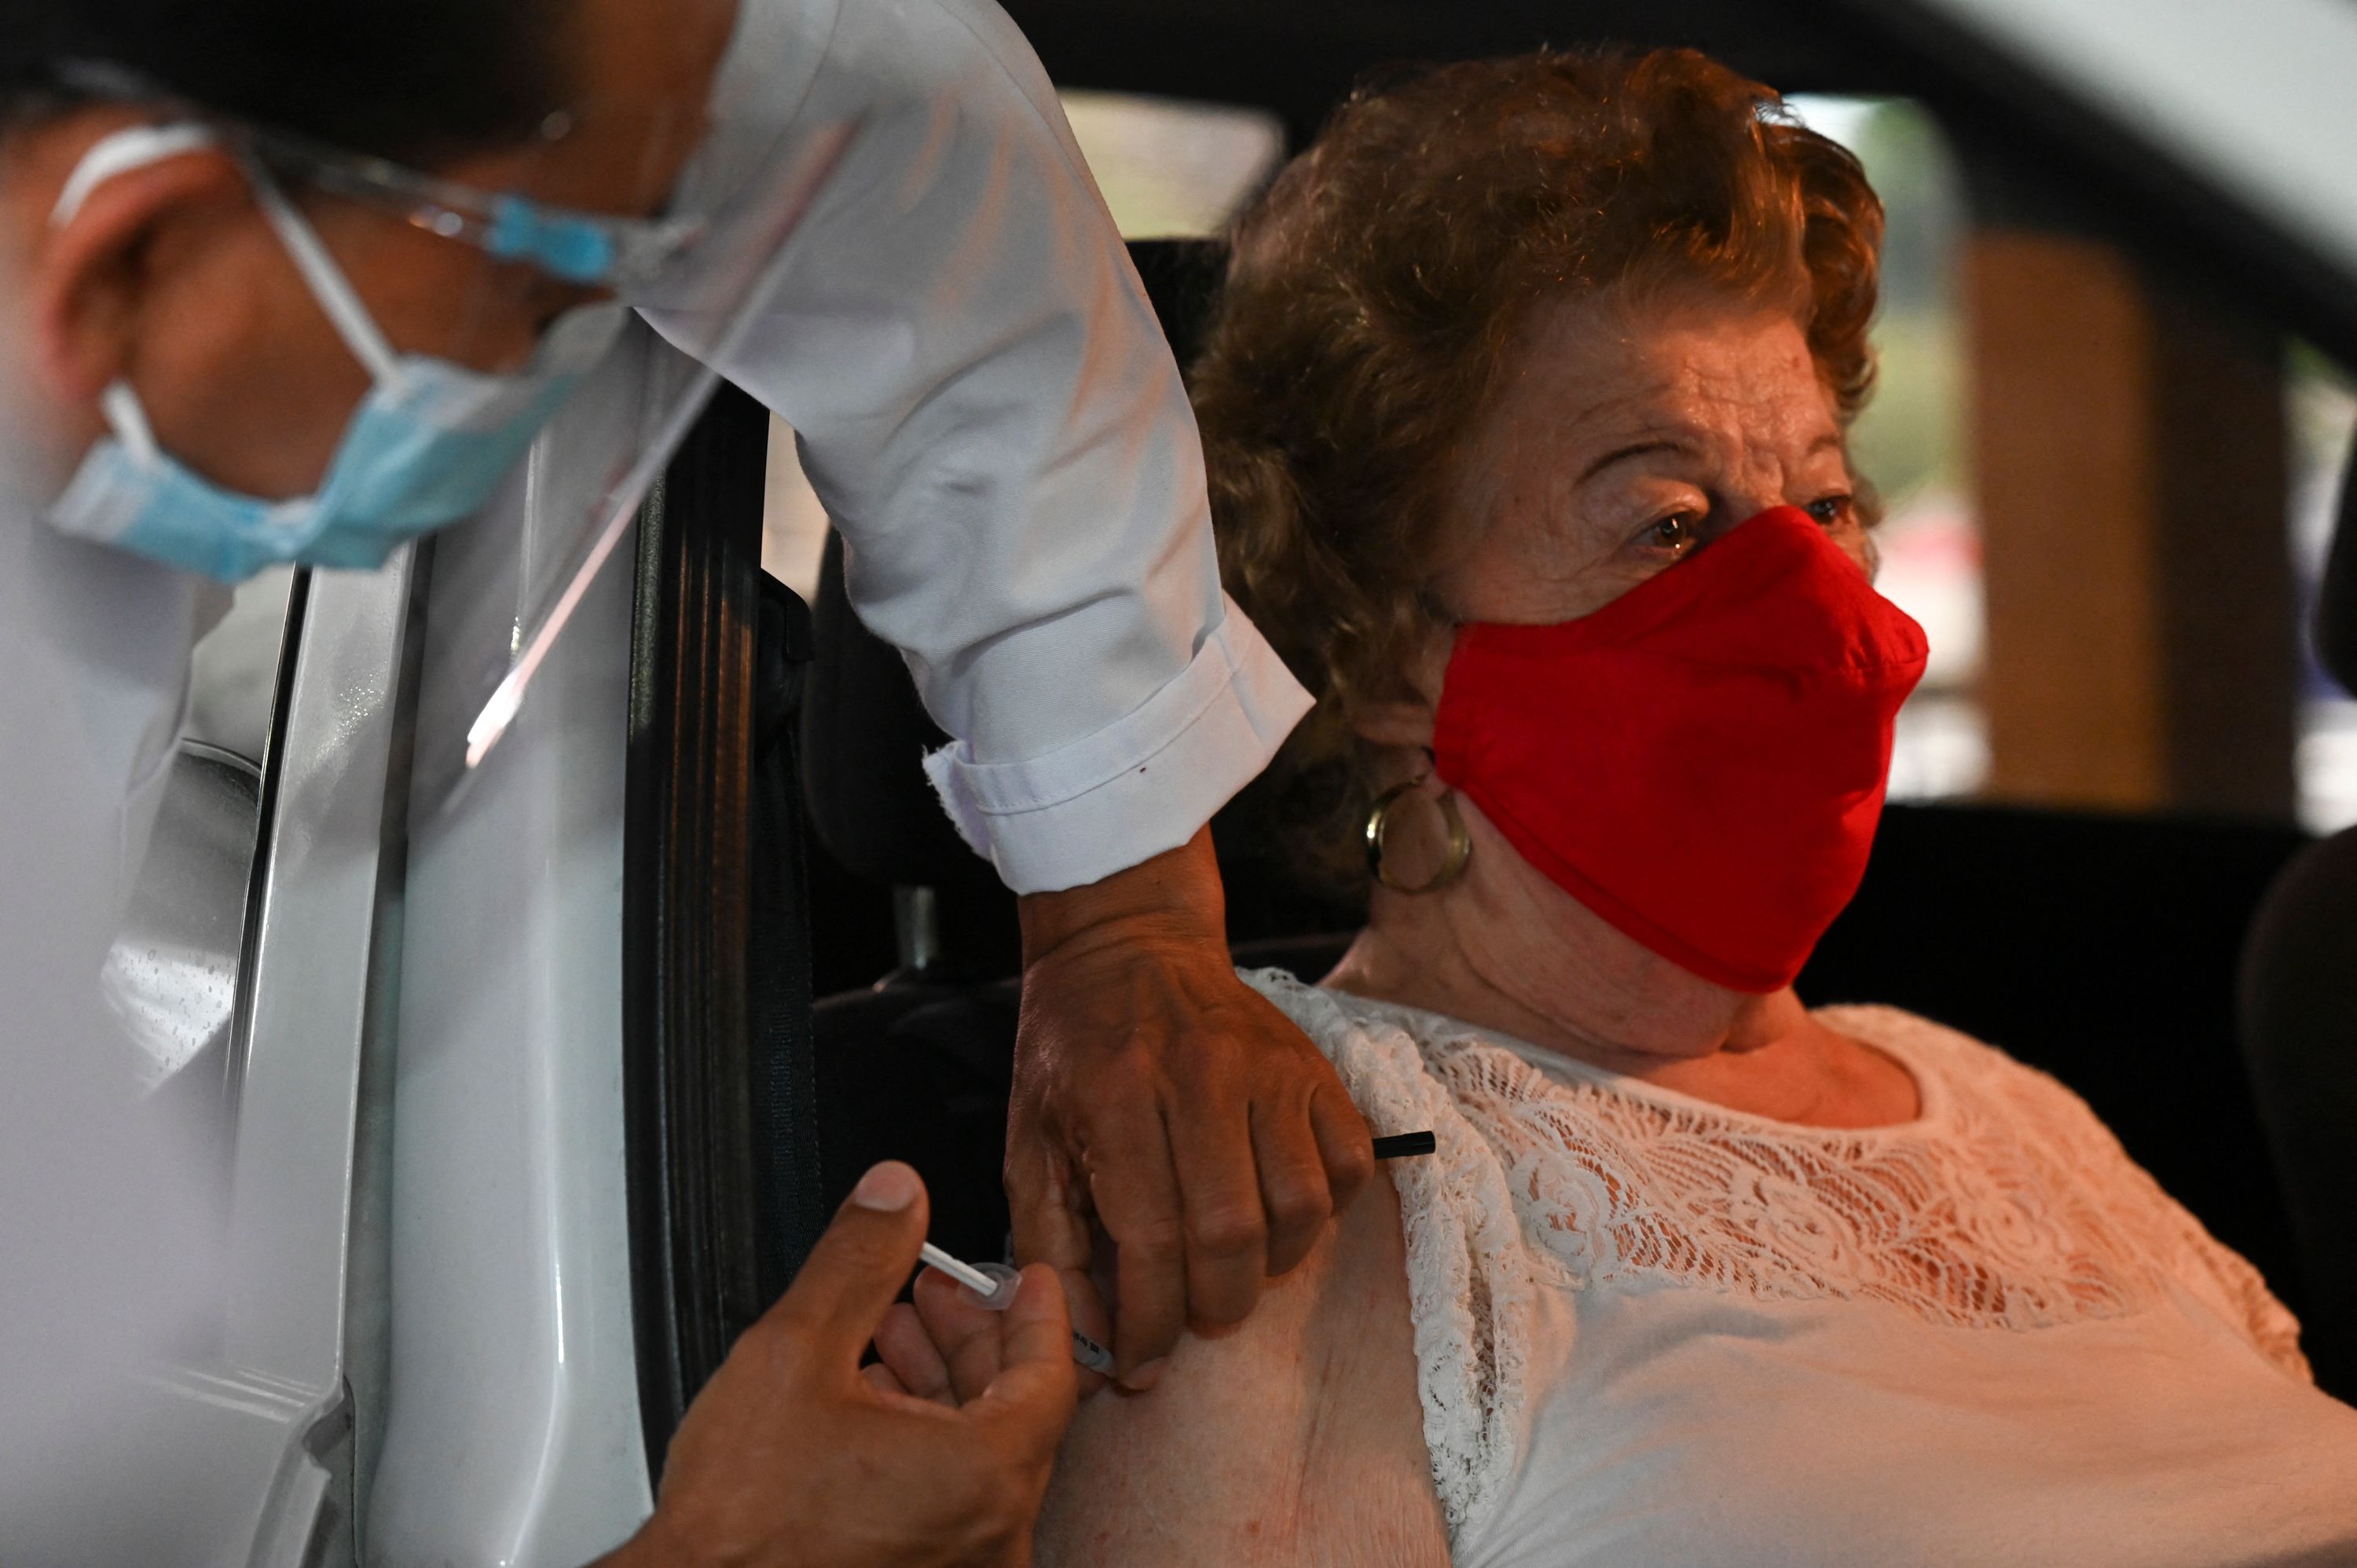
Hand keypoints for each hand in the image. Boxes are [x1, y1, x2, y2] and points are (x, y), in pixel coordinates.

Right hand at [599, 1162, 1076, 1567]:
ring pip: (979, 1461)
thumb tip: (895, 1196)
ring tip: (883, 1341)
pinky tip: (870, 1413)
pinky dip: (927, 1450)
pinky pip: (951, 1506)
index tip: (1027, 1280)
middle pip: (1014, 1414)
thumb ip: (858, 1261)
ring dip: (942, 1391)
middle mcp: (990, 1536)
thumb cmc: (741, 1529)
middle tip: (935, 1295)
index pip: (1050, 1375)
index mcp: (984, 1476)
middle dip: (970, 1341)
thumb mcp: (796, 1354)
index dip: (1035, 1314)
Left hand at [1005, 827, 1373, 1391]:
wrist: (1125, 946)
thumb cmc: (1071, 1052)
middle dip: (1212, 1306)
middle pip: (1230, 1235)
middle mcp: (1199, 1079)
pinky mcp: (1312, 1067)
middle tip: (1192, 1318)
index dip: (1148, 1323)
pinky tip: (1278, 1213)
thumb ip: (1051, 1247)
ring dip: (1271, 1266)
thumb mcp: (1028, 1142)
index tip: (1141, 1363)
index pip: (1149, 1241)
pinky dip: (1324, 1212)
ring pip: (1299, 1209)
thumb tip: (1094, 1344)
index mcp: (1116, 1099)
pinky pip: (1347, 1167)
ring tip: (1234, 1266)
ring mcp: (1268, 1069)